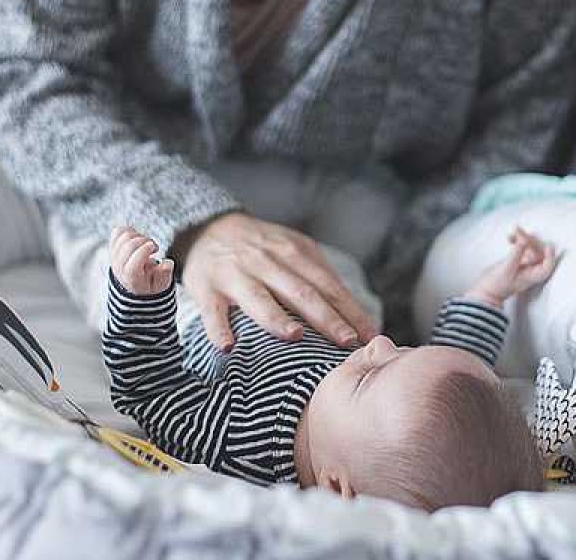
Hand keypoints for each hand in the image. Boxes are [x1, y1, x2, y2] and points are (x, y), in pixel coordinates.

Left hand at [110, 225, 174, 295]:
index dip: (144, 251)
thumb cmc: (147, 283)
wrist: (131, 284)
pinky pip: (117, 232)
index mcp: (131, 278)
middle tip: (153, 247)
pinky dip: (130, 231)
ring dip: (138, 236)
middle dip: (145, 241)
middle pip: (128, 246)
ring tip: (145, 244)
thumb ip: (165, 274)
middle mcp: (119, 267)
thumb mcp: (160, 284)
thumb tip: (167, 263)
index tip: (155, 248)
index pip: (132, 264)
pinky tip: (138, 239)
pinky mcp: (113, 247)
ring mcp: (114, 256)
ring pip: (123, 236)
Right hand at [172, 211, 379, 352]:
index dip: (350, 311)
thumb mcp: (294, 250)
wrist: (210, 228)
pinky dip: (219, 329)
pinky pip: (212, 311)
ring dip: (276, 318)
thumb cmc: (263, 249)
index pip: (328, 285)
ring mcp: (236, 274)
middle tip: (346, 341)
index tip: (369, 335)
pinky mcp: (207, 288)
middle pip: (301, 292)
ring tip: (295, 336)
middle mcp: (268, 261)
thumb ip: (319, 276)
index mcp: (295, 253)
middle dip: (326, 317)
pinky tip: (227, 347)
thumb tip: (355, 315)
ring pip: (259, 298)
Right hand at [464, 225, 559, 307]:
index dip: (550, 256)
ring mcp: (525, 264)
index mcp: (533, 275)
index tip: (547, 245)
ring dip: (523, 238)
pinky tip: (510, 238)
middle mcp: (532, 270)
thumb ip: (516, 253)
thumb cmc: (497, 284)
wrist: (486, 290)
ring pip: (530, 247)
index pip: (547, 265)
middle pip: (538, 252)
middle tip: (519, 233)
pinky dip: (518, 241)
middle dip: (530, 241)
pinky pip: (522, 247)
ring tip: (514, 232)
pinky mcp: (518, 260)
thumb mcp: (507, 268)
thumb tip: (525, 240)